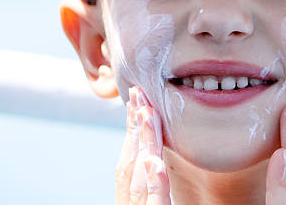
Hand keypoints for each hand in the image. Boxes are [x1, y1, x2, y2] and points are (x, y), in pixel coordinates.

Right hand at [115, 86, 170, 204]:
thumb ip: (152, 187)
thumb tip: (155, 157)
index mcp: (129, 198)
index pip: (129, 158)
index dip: (131, 129)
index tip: (135, 101)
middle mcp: (130, 203)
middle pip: (131, 159)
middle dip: (135, 124)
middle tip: (139, 92)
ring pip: (140, 176)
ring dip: (145, 143)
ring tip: (148, 113)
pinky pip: (155, 204)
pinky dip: (155, 183)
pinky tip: (156, 163)